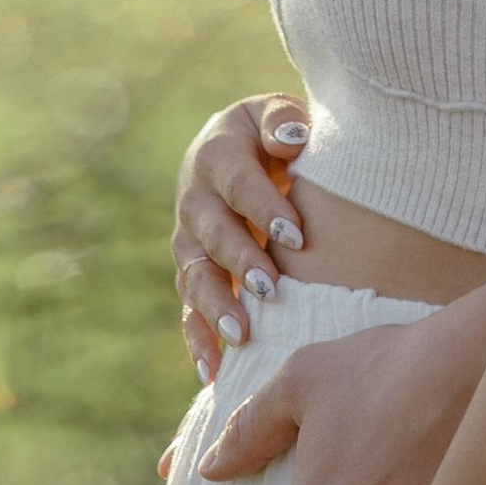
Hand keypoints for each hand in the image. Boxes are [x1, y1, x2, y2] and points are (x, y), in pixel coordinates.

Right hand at [172, 93, 311, 382]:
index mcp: (216, 153)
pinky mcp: (192, 272)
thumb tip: (293, 139)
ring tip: (242, 336)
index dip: (264, 207)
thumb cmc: (273, 132)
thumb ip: (284, 121)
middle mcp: (194, 198)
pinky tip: (213, 372)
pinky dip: (198, 340)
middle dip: (241, 260)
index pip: (237, 182)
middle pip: (212, 233)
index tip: (297, 234)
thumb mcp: (276, 112)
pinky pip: (188, 309)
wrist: (240, 148)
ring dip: (216, 306)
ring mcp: (189, 239)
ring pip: (195, 276)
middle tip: (270, 287)